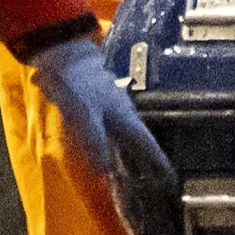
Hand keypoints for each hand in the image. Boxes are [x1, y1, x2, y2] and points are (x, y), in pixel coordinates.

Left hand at [31, 34, 174, 209]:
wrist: (64, 55)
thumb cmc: (78, 85)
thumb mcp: (85, 116)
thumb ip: (95, 142)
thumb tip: (104, 170)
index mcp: (124, 115)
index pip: (146, 143)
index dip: (158, 161)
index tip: (170, 178)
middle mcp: (122, 112)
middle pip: (138, 141)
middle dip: (147, 160)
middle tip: (156, 179)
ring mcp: (110, 107)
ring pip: (124, 135)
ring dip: (130, 152)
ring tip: (135, 170)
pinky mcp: (96, 104)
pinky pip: (110, 130)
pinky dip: (112, 144)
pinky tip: (107, 150)